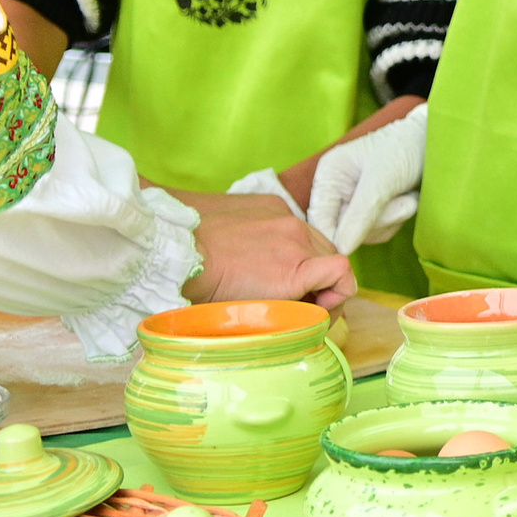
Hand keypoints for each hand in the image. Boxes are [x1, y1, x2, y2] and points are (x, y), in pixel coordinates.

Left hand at [177, 202, 353, 310]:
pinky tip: (258, 248)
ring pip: (315, 240)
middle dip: (321, 282)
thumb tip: (303, 315)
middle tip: (295, 298)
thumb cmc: (202, 287)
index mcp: (294, 271)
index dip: (338, 297)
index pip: (344, 276)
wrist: (171, 244)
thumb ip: (288, 310)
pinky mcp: (272, 202)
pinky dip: (286, 238)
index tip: (317, 308)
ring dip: (305, 258)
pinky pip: (294, 222)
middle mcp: (298, 239)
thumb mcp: (250, 313)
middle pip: (333, 259)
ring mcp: (286, 216)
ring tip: (272, 272)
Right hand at [307, 100, 427, 253]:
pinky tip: (409, 200)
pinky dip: (398, 220)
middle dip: (377, 222)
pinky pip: (380, 231)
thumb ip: (360, 214)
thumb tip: (341, 248)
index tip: (354, 247)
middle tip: (403, 204)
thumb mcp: (383, 180)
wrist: (439, 143)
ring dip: (391, 220)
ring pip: (364, 233)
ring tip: (408, 197)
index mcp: (329, 174)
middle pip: (342, 231)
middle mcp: (338, 189)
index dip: (334, 237)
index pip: (318, 219)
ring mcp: (356, 201)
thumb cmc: (407, 148)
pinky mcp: (374, 209)